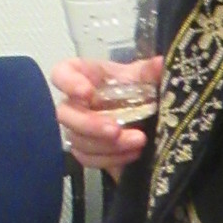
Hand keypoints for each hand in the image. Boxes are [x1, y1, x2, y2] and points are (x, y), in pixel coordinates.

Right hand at [51, 55, 162, 173]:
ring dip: (107, 145)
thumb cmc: (133, 87)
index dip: (69, 84)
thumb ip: (148, 70)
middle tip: (116, 129)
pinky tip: (133, 153)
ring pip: (79, 141)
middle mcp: (73, 102)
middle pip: (65, 115)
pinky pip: (89, 159)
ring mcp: (76, 128)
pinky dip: (111, 158)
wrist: (142, 113)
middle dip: (90, 125)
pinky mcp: (85, 150)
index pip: (61, 74)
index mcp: (82, 76)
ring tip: (138, 141)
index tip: (87, 93)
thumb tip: (161, 64)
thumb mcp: (142, 76)